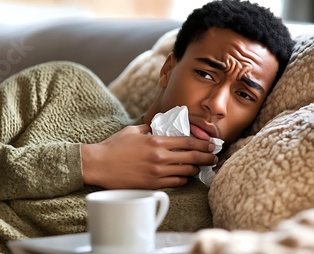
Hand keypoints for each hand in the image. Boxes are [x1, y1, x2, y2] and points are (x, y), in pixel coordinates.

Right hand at [80, 124, 217, 189]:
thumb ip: (149, 128)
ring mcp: (157, 173)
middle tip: (214, 157)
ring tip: (199, 167)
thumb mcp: (133, 130)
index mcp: (156, 141)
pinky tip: (184, 176)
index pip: (188, 142)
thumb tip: (160, 128)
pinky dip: (183, 179)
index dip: (203, 144)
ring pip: (186, 172)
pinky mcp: (152, 185)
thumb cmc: (114, 146)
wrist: (99, 165)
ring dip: (196, 170)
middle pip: (192, 158)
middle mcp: (160, 158)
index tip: (211, 144)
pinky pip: (175, 183)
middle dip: (207, 158)